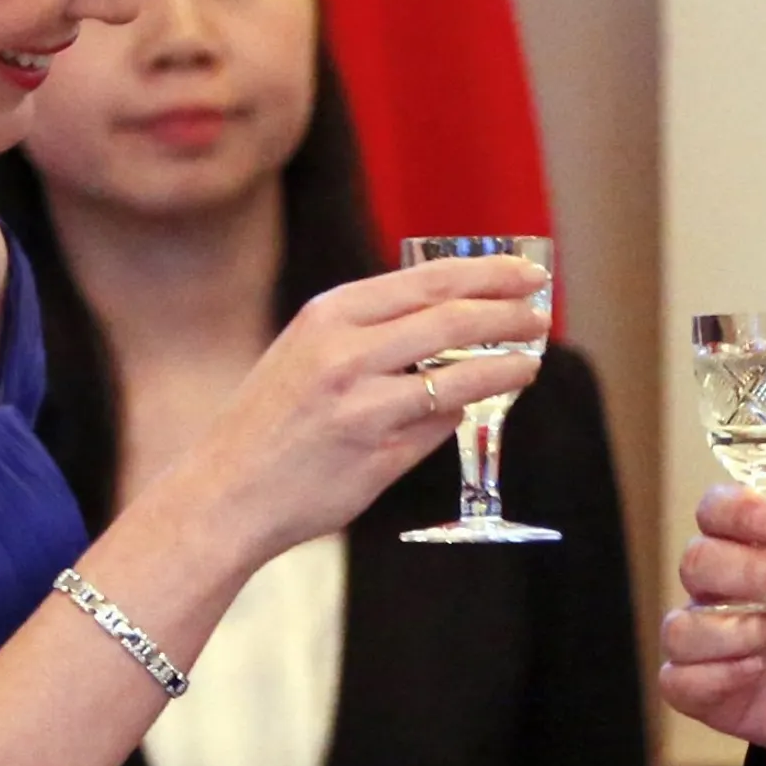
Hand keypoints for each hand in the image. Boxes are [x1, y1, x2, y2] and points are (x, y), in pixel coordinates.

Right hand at [169, 256, 547, 569]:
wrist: (224, 491)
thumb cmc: (270, 423)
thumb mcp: (307, 353)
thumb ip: (372, 336)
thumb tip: (453, 331)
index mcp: (330, 313)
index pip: (429, 280)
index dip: (488, 275)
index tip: (526, 274)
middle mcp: (346, 351)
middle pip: (452, 318)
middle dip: (508, 311)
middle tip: (541, 311)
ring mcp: (362, 403)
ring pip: (457, 373)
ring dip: (505, 363)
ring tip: (531, 358)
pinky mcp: (376, 452)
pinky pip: (440, 423)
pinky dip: (469, 409)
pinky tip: (488, 402)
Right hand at [657, 482, 765, 765]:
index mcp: (750, 547)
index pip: (714, 512)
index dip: (733, 511)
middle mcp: (719, 589)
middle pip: (694, 563)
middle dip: (746, 571)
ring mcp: (707, 641)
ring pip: (681, 627)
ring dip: (738, 629)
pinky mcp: (704, 690)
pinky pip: (679, 680)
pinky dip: (717, 675)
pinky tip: (757, 670)